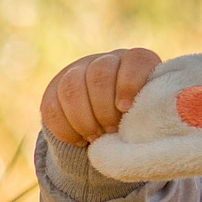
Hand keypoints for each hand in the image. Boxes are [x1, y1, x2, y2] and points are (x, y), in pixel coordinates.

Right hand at [40, 48, 160, 146]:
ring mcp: (77, 72)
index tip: (126, 109)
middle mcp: (106, 61)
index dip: (129, 84)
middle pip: (99, 73)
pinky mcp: (54, 90)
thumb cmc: (140, 119)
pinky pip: (51, 106)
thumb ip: (151, 112)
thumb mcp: (150, 112)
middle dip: (103, 107)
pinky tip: (78, 140)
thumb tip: (144, 129)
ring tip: (94, 138)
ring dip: (82, 118)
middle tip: (111, 131)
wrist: (108, 121)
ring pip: (71, 87)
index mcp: (136, 62)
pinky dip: (64, 128)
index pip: (134, 60)